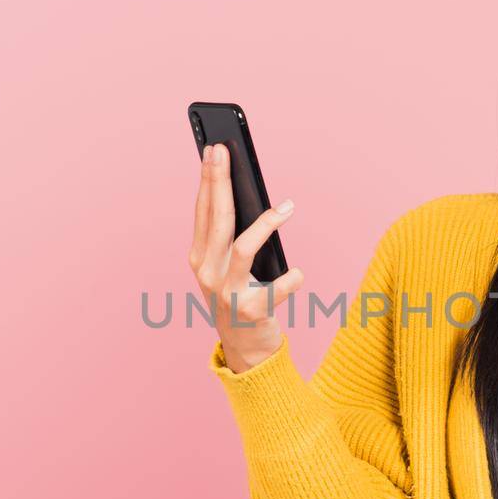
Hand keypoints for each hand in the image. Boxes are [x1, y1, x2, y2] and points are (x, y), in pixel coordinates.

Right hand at [189, 142, 304, 372]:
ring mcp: (227, 292)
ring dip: (266, 224)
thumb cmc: (241, 296)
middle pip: (216, 219)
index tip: (213, 150)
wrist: (245, 349)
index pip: (202, 211)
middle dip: (220, 182)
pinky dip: (291, 279)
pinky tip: (298, 274)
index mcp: (199, 258)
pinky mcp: (250, 311)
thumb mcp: (228, 266)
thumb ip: (231, 236)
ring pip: (242, 247)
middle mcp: (207, 272)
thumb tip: (246, 194)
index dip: (207, 179)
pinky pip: (276, 287)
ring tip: (287, 207)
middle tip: (227, 153)